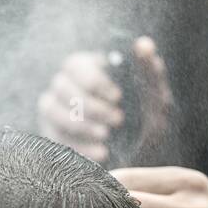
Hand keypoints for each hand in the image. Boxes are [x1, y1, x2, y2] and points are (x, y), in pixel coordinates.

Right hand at [37, 37, 172, 164]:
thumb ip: (150, 73)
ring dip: (80, 123)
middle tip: (117, 120)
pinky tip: (102, 153)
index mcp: (87, 70)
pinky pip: (54, 138)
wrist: (141, 164)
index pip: (74, 64)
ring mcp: (53, 112)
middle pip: (61, 86)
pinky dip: (78, 146)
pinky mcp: (51, 137)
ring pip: (50, 109)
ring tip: (106, 135)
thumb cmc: (148, 126)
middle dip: (90, 105)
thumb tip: (143, 43)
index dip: (94, 80)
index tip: (118, 97)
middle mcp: (65, 87)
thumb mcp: (156, 100)